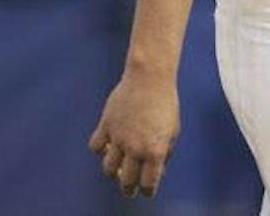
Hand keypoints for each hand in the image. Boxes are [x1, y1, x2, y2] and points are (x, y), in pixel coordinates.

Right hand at [88, 67, 179, 198]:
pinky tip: (107, 145)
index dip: (147, 191)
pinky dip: (100, 149)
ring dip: (113, 172)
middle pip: (126, 181)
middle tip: (129, 188)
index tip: (146, 190)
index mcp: (155, 151)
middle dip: (128, 188)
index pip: (148, 184)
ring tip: (117, 169)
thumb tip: (157, 170)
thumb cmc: (165, 103)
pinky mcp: (106, 124)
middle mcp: (135, 148)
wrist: (150, 78)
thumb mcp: (173, 131)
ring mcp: (119, 137)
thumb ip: (165, 153)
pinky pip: (96, 146)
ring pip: (108, 168)